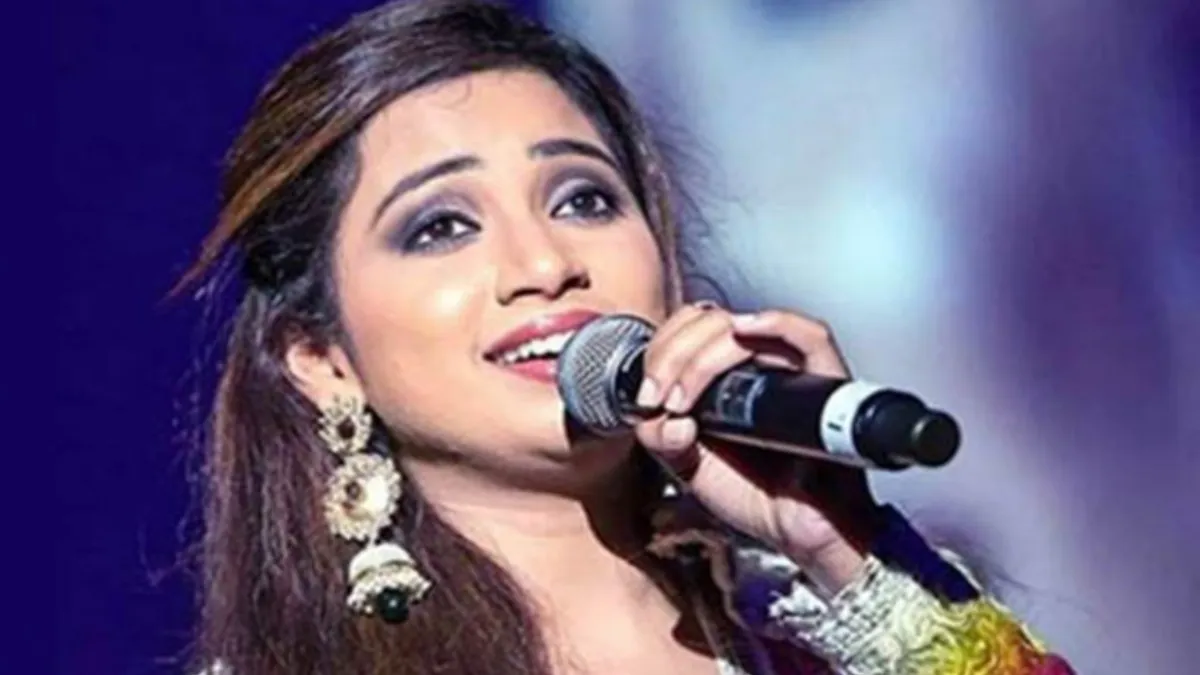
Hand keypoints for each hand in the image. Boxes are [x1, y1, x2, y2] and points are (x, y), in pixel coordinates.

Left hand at [635, 303, 877, 592]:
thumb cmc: (757, 495)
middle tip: (658, 398)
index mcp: (725, 374)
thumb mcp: (687, 466)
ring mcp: (792, 367)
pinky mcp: (825, 381)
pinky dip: (775, 325)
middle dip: (671, 355)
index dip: (661, 349)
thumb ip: (659, 437)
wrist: (802, 532)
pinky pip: (811, 337)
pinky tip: (743, 332)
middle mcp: (758, 362)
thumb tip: (658, 415)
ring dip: (702, 353)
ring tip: (683, 398)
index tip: (646, 395)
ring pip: (745, 326)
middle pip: (710, 321)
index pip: (691, 326)